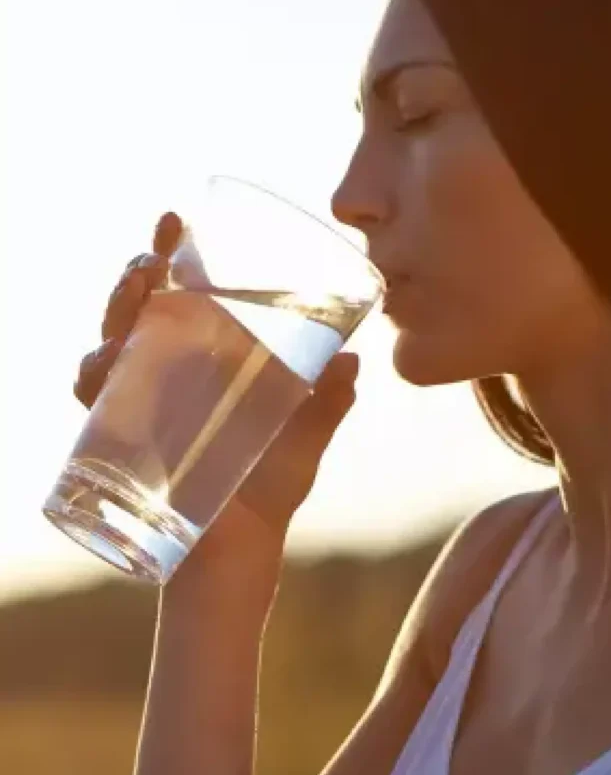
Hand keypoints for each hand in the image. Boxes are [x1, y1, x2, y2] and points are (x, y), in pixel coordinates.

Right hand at [74, 212, 359, 596]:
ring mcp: (141, 407)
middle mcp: (166, 377)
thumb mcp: (305, 438)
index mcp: (207, 364)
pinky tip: (99, 364)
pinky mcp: (122, 442)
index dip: (172, 256)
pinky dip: (92, 380)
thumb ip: (327, 402)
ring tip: (137, 289)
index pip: (183, 298)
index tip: (175, 220)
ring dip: (116, 313)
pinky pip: (93, 404)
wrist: (240, 554)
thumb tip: (354, 362)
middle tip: (154, 255)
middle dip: (139, 275)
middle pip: (140, 311)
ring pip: (111, 345)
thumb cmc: (269, 490)